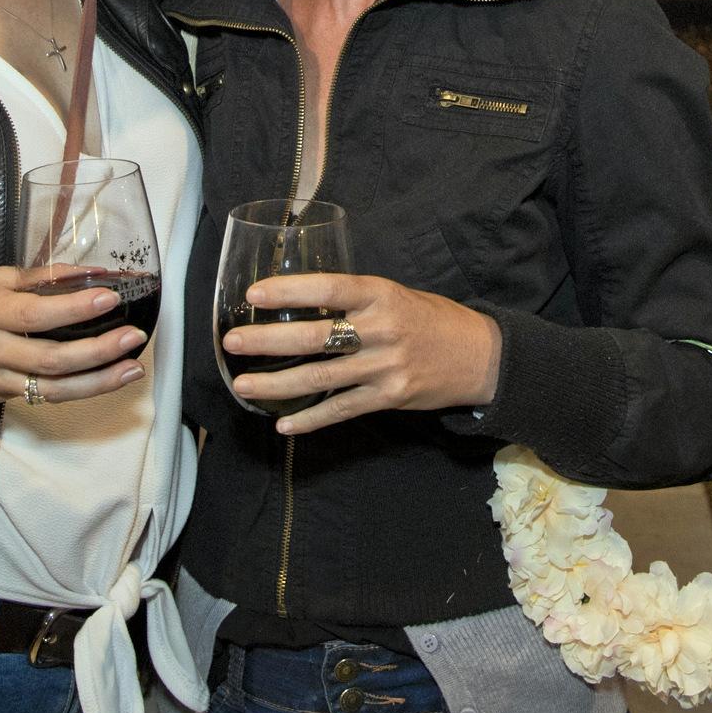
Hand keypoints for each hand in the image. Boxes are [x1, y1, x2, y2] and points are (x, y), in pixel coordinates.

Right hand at [0, 265, 146, 405]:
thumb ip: (39, 277)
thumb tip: (88, 273)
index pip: (35, 315)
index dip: (74, 309)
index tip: (110, 298)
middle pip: (51, 360)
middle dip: (98, 351)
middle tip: (133, 337)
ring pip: (54, 390)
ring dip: (99, 382)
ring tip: (132, 368)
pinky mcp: (2, 398)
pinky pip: (46, 396)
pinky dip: (81, 389)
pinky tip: (108, 378)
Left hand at [224, 274, 501, 437]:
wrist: (480, 356)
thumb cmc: (430, 318)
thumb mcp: (395, 294)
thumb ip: (355, 300)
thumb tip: (299, 302)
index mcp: (380, 294)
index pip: (329, 288)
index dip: (289, 291)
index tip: (253, 295)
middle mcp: (381, 329)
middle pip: (315, 336)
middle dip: (268, 341)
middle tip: (231, 342)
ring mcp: (385, 367)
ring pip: (321, 377)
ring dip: (278, 384)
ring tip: (243, 385)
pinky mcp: (390, 398)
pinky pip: (342, 410)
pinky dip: (311, 419)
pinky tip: (284, 424)